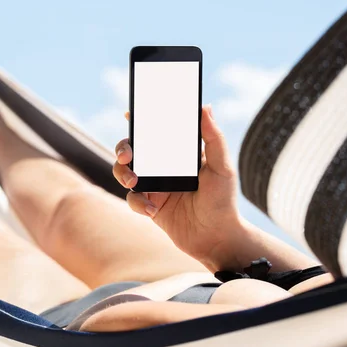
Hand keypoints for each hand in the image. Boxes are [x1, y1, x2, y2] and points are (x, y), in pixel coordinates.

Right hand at [113, 105, 241, 270]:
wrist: (216, 238)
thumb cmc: (223, 201)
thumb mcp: (222, 167)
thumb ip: (214, 138)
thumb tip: (206, 107)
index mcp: (178, 154)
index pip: (155, 132)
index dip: (139, 122)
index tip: (129, 114)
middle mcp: (163, 167)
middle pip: (132, 150)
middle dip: (123, 148)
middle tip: (127, 155)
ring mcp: (154, 186)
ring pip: (124, 172)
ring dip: (123, 173)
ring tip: (134, 182)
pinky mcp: (149, 206)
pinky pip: (132, 199)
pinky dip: (138, 203)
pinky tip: (153, 210)